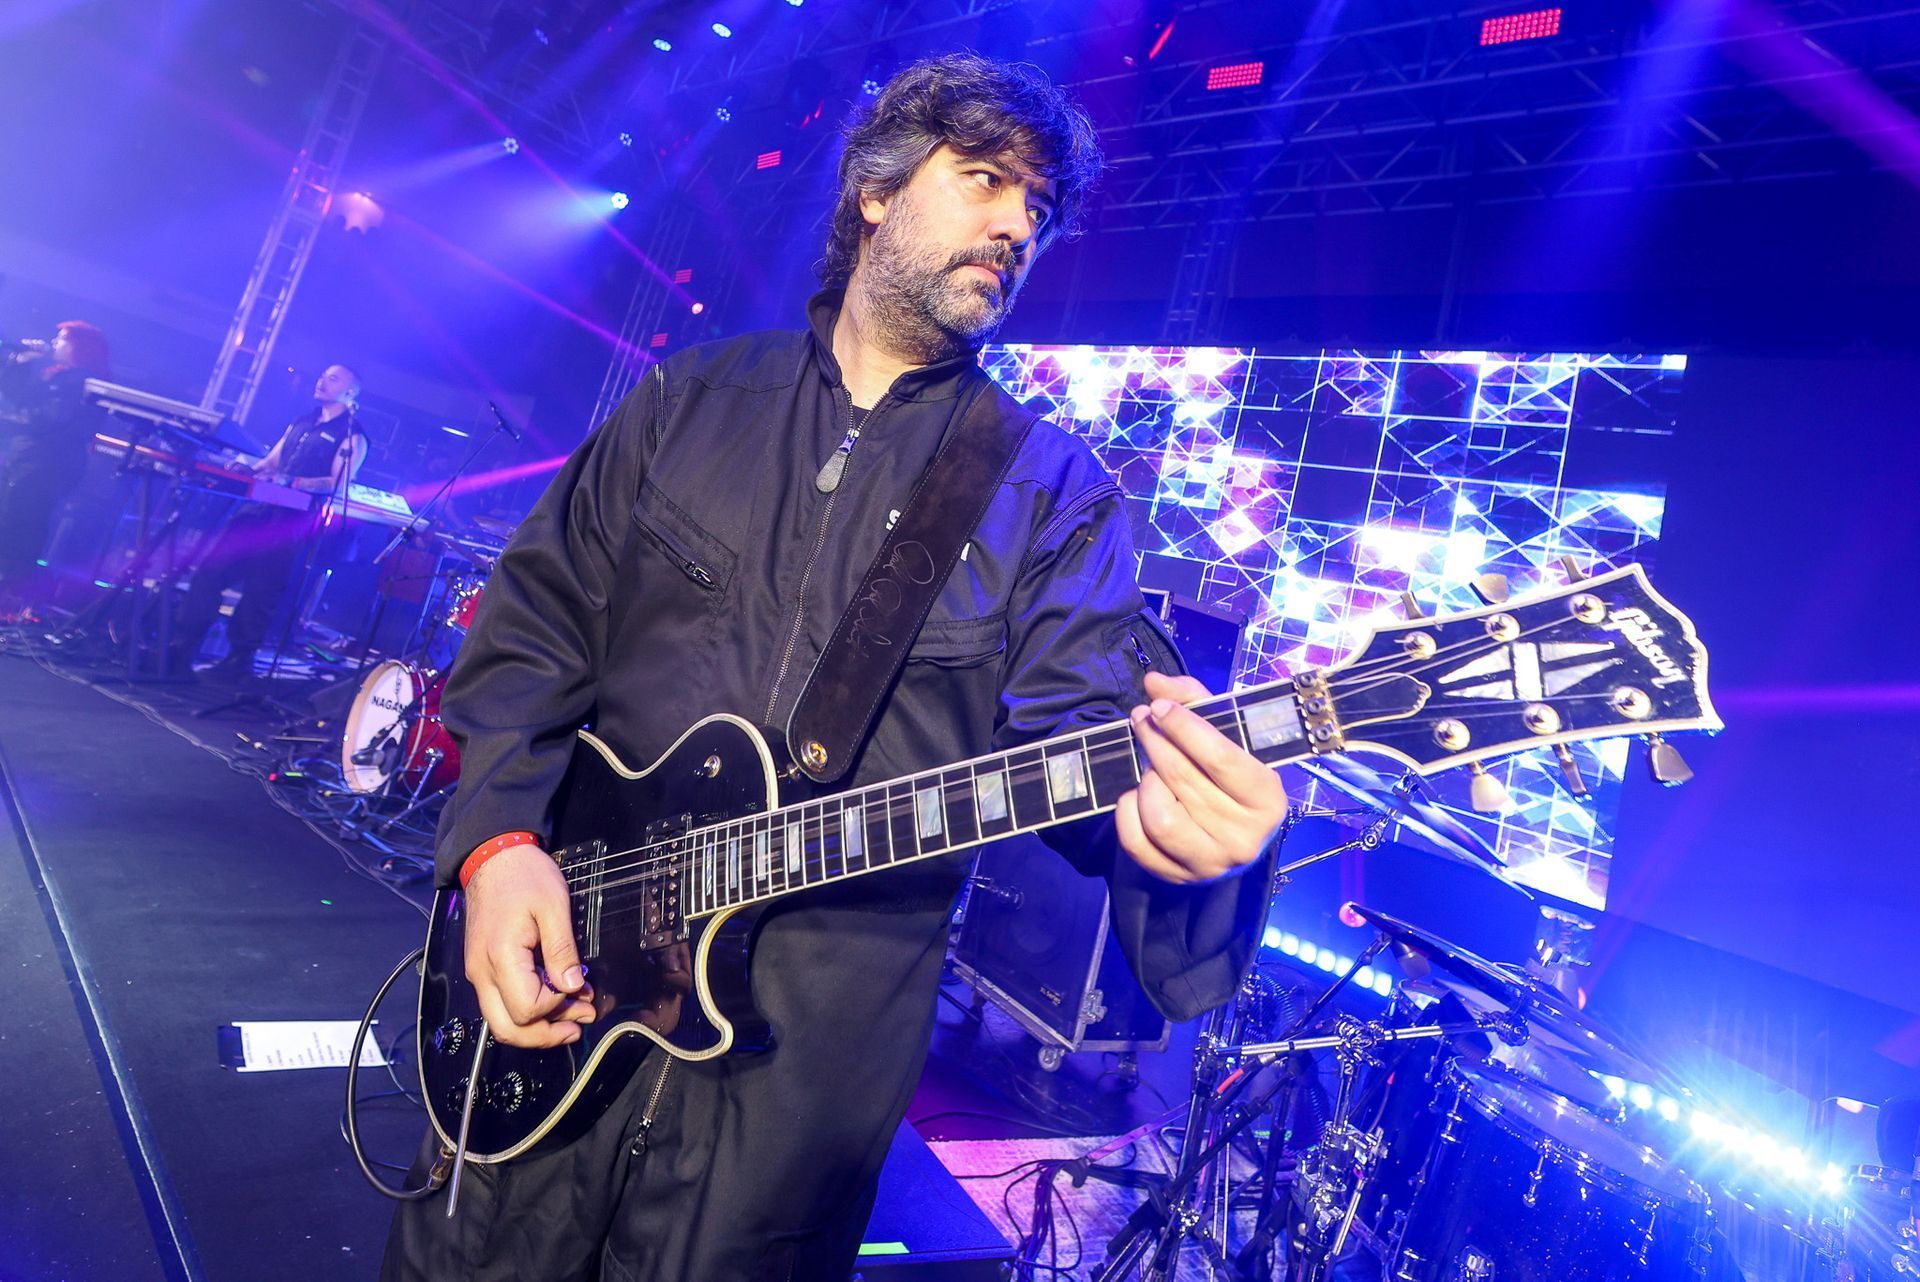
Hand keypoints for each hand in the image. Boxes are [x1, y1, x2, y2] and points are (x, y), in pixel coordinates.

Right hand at [461, 844, 595, 1047]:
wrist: (493, 856)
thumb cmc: (523, 875)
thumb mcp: (553, 906)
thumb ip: (563, 950)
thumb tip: (573, 986)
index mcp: (500, 956)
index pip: (527, 1009)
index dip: (557, 1008)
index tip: (580, 993)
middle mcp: (482, 971)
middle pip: (508, 1028)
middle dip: (545, 1035)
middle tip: (578, 1026)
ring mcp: (479, 971)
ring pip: (501, 1021)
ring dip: (536, 1026)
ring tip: (571, 1016)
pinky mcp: (482, 967)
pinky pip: (500, 1002)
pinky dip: (526, 1009)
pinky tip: (552, 998)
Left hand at [1116, 671, 1287, 883]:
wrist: (1228, 831)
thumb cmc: (1228, 775)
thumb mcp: (1224, 732)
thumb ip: (1193, 699)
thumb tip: (1155, 682)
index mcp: (1268, 799)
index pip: (1220, 758)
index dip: (1184, 727)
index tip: (1160, 707)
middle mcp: (1245, 837)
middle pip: (1183, 779)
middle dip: (1155, 741)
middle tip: (1142, 720)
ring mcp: (1211, 863)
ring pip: (1159, 815)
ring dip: (1146, 780)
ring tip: (1149, 765)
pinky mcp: (1177, 876)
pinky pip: (1136, 841)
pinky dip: (1128, 811)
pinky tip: (1137, 794)